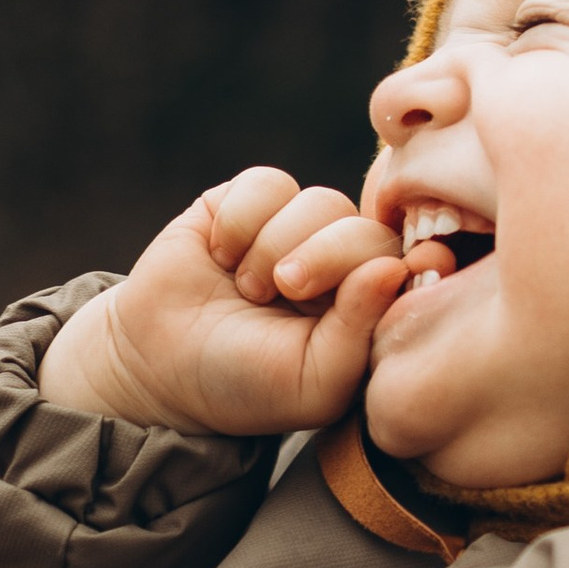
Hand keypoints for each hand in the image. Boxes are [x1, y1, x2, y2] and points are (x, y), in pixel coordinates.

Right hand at [39, 165, 407, 436]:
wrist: (158, 366)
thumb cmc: (246, 385)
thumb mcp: (313, 382)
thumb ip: (359, 332)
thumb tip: (393, 268)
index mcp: (369, 307)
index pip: (410, 265)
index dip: (410, 260)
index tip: (400, 271)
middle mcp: (341, 263)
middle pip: (367, 228)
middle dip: (326, 256)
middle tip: (285, 290)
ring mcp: (295, 229)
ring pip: (320, 201)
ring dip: (275, 245)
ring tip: (249, 287)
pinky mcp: (247, 202)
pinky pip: (267, 183)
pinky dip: (240, 219)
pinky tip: (221, 255)